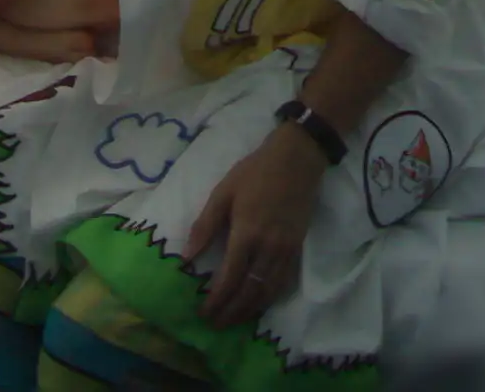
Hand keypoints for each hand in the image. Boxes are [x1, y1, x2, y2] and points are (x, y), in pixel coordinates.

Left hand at [184, 121, 328, 327]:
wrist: (296, 160)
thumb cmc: (254, 173)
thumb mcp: (223, 193)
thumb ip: (205, 226)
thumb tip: (187, 257)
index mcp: (246, 234)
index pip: (230, 278)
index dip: (216, 300)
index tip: (203, 312)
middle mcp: (268, 249)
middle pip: (249, 292)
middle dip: (231, 312)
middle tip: (215, 323)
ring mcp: (286, 251)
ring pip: (268, 292)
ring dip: (250, 310)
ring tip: (233, 319)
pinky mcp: (297, 249)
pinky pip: (283, 283)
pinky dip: (269, 298)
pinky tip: (259, 304)